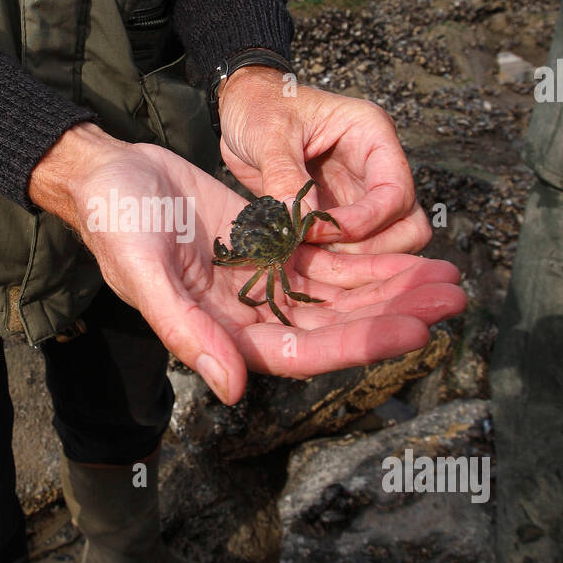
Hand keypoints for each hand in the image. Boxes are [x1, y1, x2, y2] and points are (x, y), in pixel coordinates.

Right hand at [30, 124, 465, 403]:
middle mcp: (253, 315)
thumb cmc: (114, 223)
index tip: (415, 328)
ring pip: (341, 291)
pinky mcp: (271, 244)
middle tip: (455, 297)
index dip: (361, 341)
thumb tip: (233, 390)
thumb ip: (187, 332)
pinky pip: (328, 257)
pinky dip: (369, 256)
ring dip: (394, 286)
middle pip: (338, 322)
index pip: (306, 347)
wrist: (107, 173)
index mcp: (224, 334)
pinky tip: (409, 253)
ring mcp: (266, 280)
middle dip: (395, 311)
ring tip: (449, 277)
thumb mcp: (144, 274)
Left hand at [217, 65, 431, 254]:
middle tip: (320, 253)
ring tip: (306, 255)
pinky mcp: (340, 213)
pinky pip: (352, 249)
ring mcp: (361, 193)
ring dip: (353, 259)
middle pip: (408, 224)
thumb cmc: (259, 108)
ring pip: (389, 242)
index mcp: (371, 135)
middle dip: (369, 248)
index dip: (364, 221)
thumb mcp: (268, 132)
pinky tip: (299, 257)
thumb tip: (303, 223)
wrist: (241, 112)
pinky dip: (332, 260)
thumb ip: (285, 175)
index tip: (319, 232)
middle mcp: (375, 167)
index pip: (395, 191)